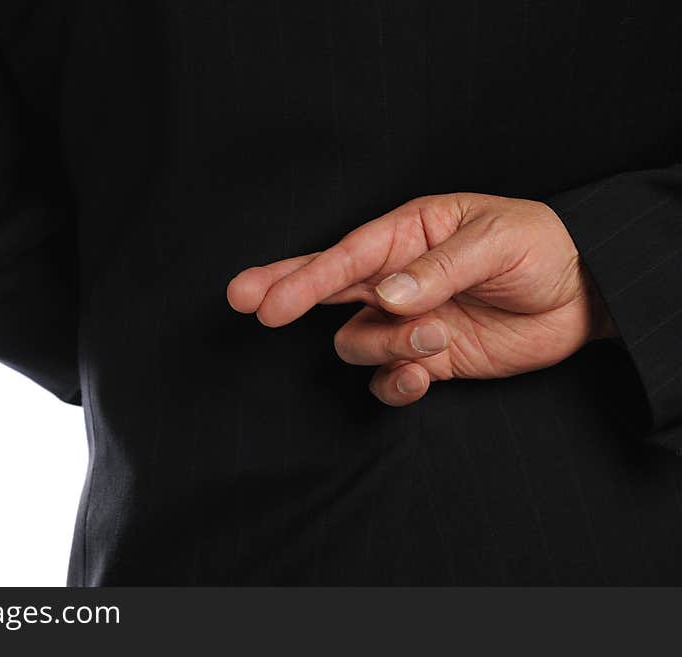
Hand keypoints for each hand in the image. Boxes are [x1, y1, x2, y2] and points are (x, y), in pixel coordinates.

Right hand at [227, 193, 616, 405]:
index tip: (265, 301)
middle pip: (324, 287)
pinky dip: (397, 384)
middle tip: (245, 302)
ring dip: (387, 348)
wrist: (585, 292)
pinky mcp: (428, 358)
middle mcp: (397, 276)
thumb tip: (390, 296)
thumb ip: (440, 269)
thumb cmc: (542, 246)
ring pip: (358, 341)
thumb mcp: (497, 242)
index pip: (344, 257)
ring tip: (436, 338)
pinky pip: (389, 379)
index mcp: (408, 234)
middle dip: (285, 293)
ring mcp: (408, 320)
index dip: (302, 278)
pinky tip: (422, 377)